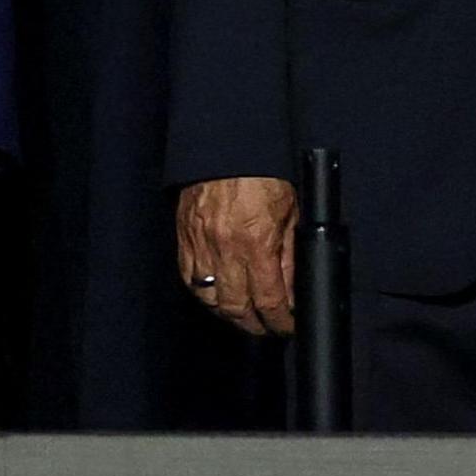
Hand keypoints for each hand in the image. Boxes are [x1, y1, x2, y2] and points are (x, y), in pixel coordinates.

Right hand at [176, 174, 298, 336]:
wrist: (227, 149)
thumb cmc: (263, 176)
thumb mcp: (291, 216)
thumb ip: (290, 257)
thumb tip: (291, 292)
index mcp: (257, 244)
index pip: (269, 302)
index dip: (280, 323)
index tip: (287, 326)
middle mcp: (226, 250)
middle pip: (236, 308)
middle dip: (254, 325)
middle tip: (266, 327)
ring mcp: (201, 245)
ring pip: (210, 299)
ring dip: (227, 312)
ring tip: (242, 313)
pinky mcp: (184, 237)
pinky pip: (189, 278)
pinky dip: (203, 292)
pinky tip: (217, 293)